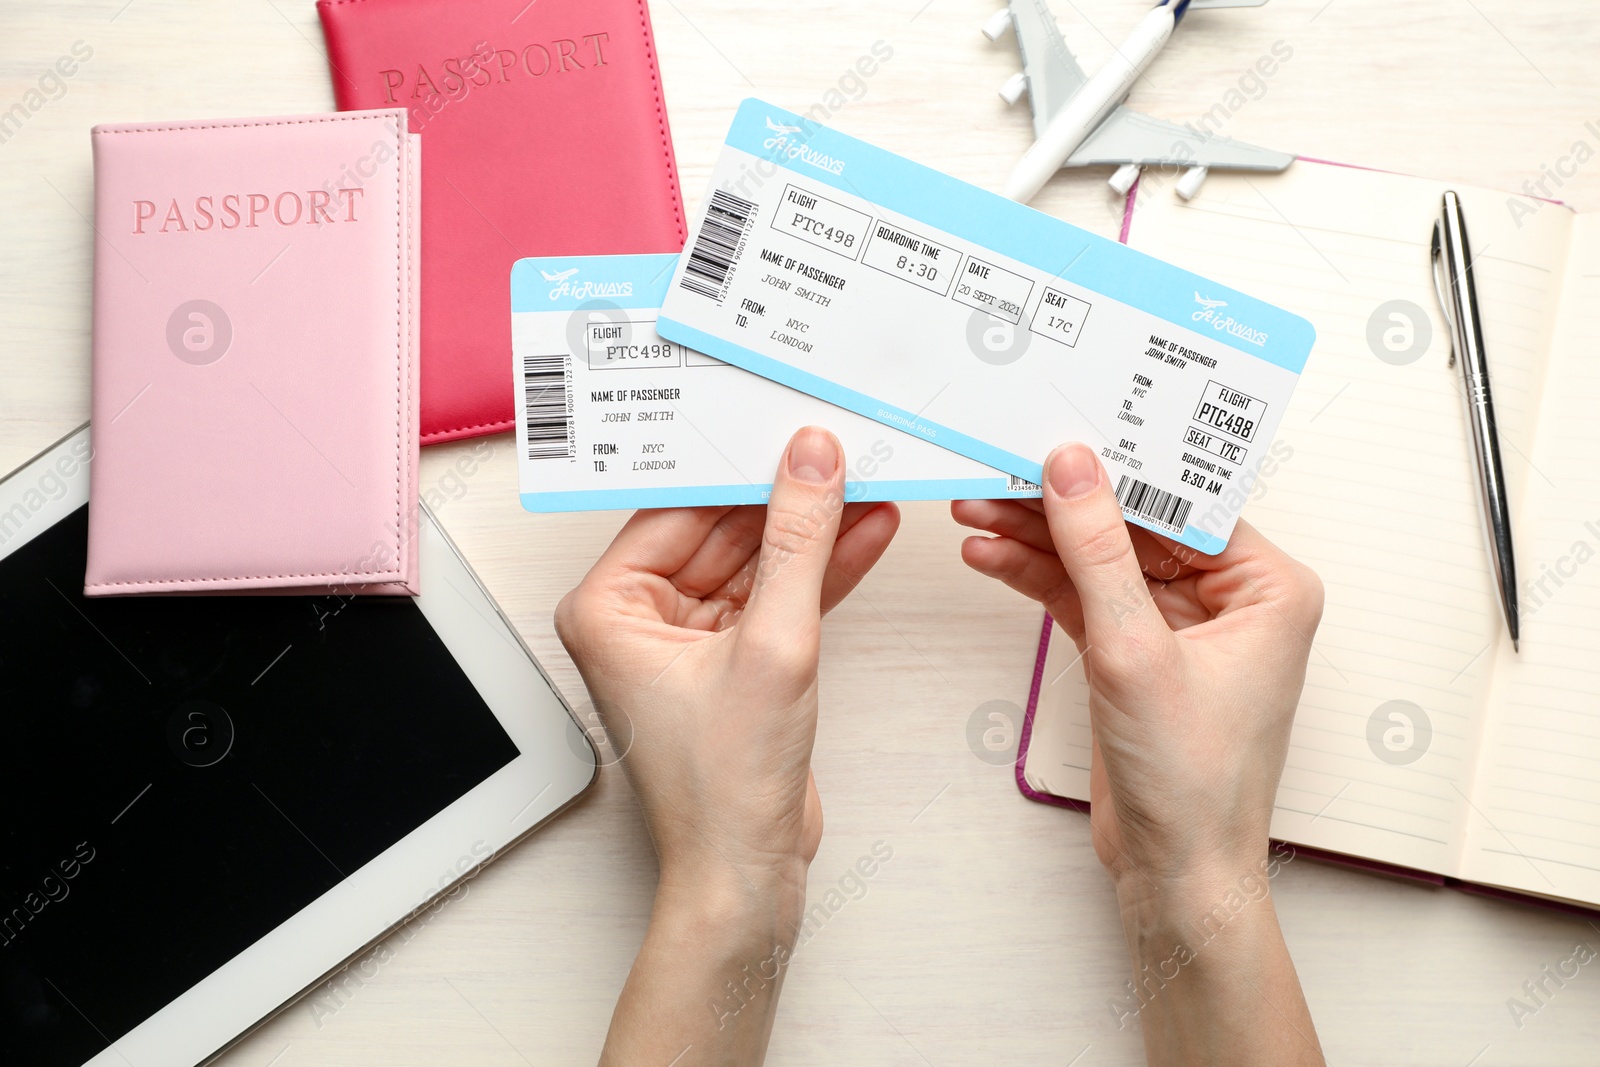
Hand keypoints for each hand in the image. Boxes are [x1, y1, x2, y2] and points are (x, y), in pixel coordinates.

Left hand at [557, 427, 898, 1064]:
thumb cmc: (723, 786)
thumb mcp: (773, 644)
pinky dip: (819, 573)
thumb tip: (810, 463)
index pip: (678, 508)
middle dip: (786, 496)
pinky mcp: (733, 663)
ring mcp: (687, 642)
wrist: (746, 875)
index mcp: (607, 607)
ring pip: (756, 563)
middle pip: (719, 530)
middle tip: (841, 448)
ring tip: (869, 483)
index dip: (737, 465)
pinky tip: (865, 534)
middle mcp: (637, 619)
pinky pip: (776, 599)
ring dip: (813, 532)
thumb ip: (798, 543)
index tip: (785, 424)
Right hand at [954, 443, 1324, 1063]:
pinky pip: (1084, 596)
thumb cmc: (1196, 783)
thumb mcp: (1136, 651)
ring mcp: (1180, 626)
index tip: (1059, 437)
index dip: (1117, 467)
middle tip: (999, 473)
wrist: (1176, 872)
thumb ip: (1097, 552)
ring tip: (976, 510)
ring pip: (1100, 559)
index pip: (1183, 502)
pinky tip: (992, 554)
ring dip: (1037, 539)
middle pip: (1134, 525)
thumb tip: (1074, 471)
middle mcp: (1232, 599)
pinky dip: (1038, 578)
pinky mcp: (1137, 652)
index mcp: (1269, 587)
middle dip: (1060, 506)